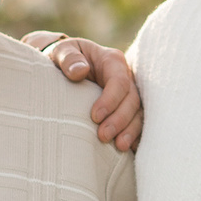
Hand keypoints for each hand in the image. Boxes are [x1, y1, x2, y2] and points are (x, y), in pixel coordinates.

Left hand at [25, 32, 142, 150]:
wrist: (67, 67)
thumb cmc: (64, 58)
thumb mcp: (61, 51)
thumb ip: (68, 57)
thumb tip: (80, 71)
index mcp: (112, 61)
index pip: (119, 81)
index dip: (110, 100)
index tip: (94, 116)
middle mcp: (126, 77)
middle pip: (132, 100)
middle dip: (120, 119)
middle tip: (104, 136)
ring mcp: (129, 95)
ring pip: (138, 113)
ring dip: (131, 131)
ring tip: (119, 146)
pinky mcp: (127, 110)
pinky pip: (137, 123)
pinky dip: (135, 136)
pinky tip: (129, 149)